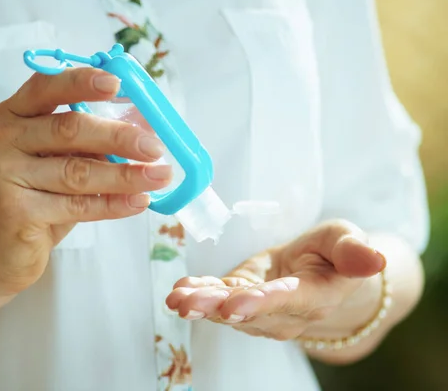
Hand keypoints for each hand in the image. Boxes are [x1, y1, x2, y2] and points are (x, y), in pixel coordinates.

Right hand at [0, 68, 171, 295]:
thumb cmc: (35, 200)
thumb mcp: (59, 162)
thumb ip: (90, 144)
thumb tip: (145, 129)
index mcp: (13, 116)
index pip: (46, 87)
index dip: (81, 82)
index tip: (117, 84)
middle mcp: (2, 139)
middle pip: (68, 129)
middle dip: (118, 136)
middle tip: (155, 147)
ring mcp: (3, 175)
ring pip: (76, 171)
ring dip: (125, 174)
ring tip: (159, 176)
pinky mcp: (14, 211)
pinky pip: (76, 205)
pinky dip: (113, 204)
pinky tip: (138, 201)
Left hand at [165, 220, 386, 340]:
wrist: (319, 271)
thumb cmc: (334, 253)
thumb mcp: (346, 240)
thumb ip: (354, 250)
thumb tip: (375, 258)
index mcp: (313, 296)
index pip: (286, 301)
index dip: (260, 303)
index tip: (235, 305)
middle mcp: (283, 312)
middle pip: (248, 312)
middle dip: (216, 308)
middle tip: (189, 305)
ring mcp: (258, 309)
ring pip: (228, 310)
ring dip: (200, 305)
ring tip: (177, 299)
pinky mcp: (240, 297)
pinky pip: (218, 299)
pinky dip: (198, 294)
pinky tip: (179, 290)